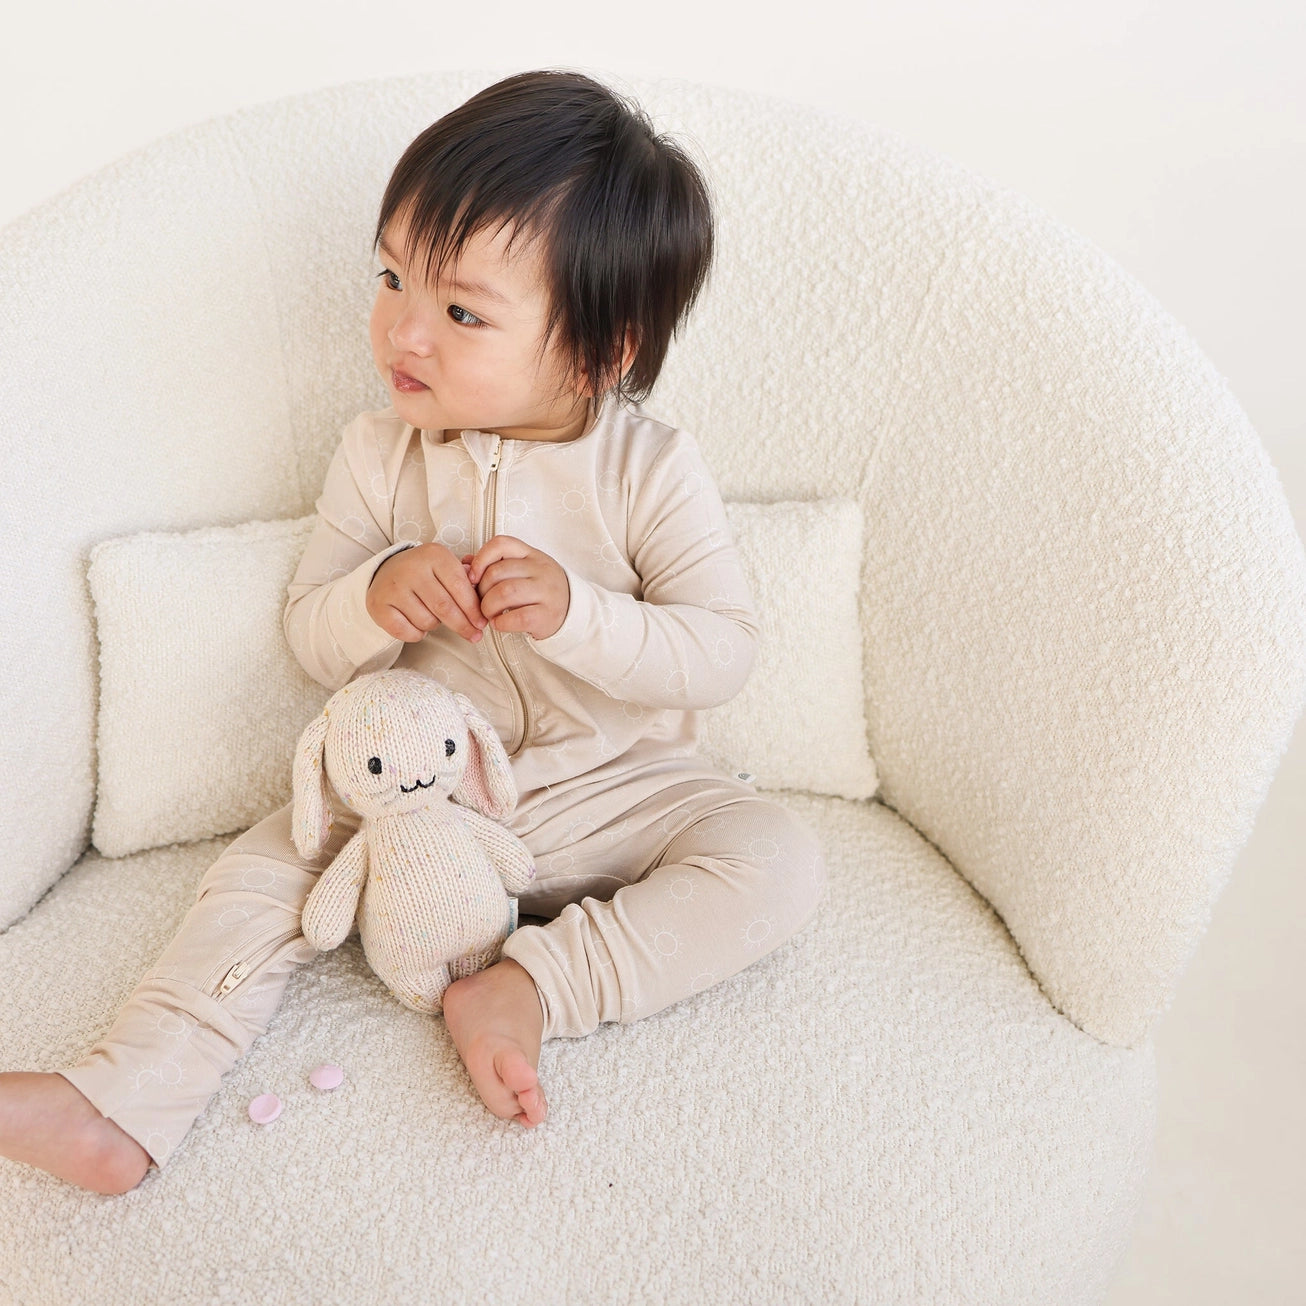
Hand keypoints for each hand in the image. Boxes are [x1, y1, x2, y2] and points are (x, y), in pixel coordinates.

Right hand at [366, 543, 487, 642]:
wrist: (386, 571)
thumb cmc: (426, 573)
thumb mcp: (447, 567)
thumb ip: (468, 579)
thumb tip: (486, 596)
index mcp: (434, 555)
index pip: (460, 587)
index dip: (474, 609)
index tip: (482, 624)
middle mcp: (412, 568)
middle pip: (445, 607)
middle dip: (463, 625)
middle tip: (474, 636)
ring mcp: (393, 587)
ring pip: (427, 621)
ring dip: (435, 626)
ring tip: (433, 617)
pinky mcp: (378, 605)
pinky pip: (406, 632)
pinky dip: (416, 634)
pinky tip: (416, 623)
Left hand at [466, 536, 569, 639]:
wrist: (572, 612)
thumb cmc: (538, 590)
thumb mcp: (521, 571)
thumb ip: (494, 565)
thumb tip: (464, 565)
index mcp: (532, 555)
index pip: (502, 544)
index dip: (481, 559)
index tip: (473, 577)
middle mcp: (540, 569)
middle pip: (497, 573)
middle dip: (481, 590)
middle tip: (481, 602)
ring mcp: (546, 592)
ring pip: (504, 593)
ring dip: (488, 607)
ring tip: (488, 614)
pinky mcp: (547, 615)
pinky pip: (517, 617)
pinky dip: (501, 623)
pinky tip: (499, 624)